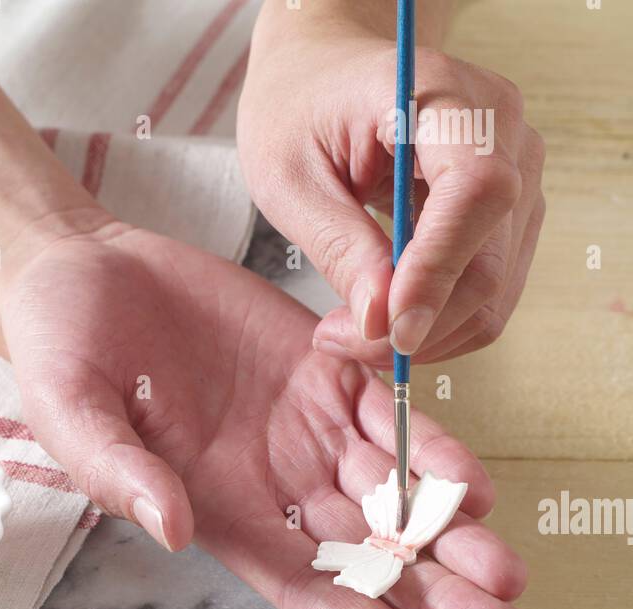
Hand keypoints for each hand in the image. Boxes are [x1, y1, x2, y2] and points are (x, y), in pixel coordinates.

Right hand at [0, 221, 529, 608]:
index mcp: (223, 516)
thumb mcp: (70, 417)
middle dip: (438, 599)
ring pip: (395, 496)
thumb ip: (117, 473)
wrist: (81, 272)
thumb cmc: (60, 355)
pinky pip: (390, 415)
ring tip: (506, 576)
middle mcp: (277, 486)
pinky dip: (431, 448)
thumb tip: (171, 528)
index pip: (310, 591)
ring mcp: (306, 429)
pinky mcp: (324, 369)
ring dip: (452, 536)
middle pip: (372, 557)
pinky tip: (470, 483)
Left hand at [237, 8, 545, 365]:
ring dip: (427, 335)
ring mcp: (516, 169)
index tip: (388, 329)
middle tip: (340, 341)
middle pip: (489, 259)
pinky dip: (439, 322)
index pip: (475, 190)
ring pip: (495, 289)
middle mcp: (499, 128)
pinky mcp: (509, 209)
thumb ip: (338, 245)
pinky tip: (382, 319)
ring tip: (351, 334)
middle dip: (418, 325)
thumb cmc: (299, 108)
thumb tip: (381, 322)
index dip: (438, 270)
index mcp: (439, 96)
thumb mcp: (288, 176)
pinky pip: (489, 289)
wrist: (327, 69)